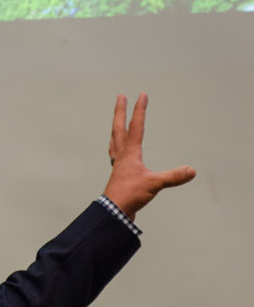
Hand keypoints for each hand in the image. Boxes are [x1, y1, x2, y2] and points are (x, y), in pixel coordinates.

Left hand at [103, 93, 195, 218]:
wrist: (113, 212)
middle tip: (120, 96)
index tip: (142, 94)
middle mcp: (122, 155)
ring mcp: (118, 164)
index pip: (136, 126)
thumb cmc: (130, 195)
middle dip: (120, 111)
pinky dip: (117, 146)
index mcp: (130, 153)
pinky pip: (116, 154)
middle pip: (119, 128)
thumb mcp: (154, 184)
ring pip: (115, 139)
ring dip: (116, 127)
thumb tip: (191, 170)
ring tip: (117, 120)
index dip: (139, 110)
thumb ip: (173, 176)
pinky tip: (119, 150)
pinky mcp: (118, 174)